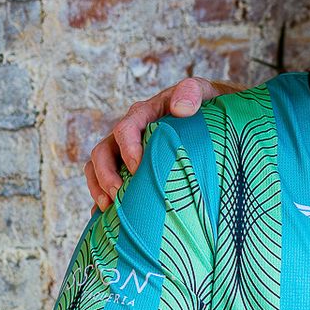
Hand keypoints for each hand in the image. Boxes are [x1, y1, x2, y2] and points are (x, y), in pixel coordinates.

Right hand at [85, 76, 240, 209]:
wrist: (211, 114)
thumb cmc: (205, 105)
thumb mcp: (202, 91)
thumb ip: (192, 92)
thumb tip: (181, 109)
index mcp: (144, 114)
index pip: (125, 129)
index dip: (128, 149)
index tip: (138, 169)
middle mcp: (129, 134)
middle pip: (103, 151)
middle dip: (105, 174)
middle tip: (117, 194)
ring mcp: (126, 152)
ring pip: (98, 167)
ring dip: (98, 187)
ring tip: (106, 207)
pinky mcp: (129, 169)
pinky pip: (107, 182)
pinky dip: (102, 198)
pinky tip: (107, 218)